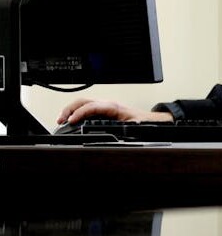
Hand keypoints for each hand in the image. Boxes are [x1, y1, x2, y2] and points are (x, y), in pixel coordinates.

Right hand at [57, 97, 173, 124]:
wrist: (147, 120)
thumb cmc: (141, 122)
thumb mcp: (134, 127)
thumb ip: (125, 130)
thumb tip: (118, 134)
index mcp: (113, 107)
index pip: (92, 107)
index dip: (80, 113)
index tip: (71, 121)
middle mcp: (106, 104)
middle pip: (83, 101)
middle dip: (70, 109)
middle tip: (60, 121)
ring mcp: (103, 106)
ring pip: (82, 103)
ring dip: (70, 110)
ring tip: (61, 120)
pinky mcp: (102, 111)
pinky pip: (85, 108)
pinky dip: (75, 113)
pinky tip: (71, 120)